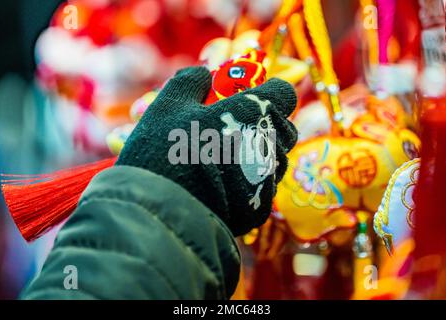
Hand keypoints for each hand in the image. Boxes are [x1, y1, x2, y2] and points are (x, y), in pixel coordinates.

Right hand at [116, 66, 297, 235]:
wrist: (161, 212)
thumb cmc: (165, 150)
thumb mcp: (169, 104)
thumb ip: (190, 80)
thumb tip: (204, 74)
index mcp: (254, 112)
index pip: (284, 92)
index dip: (268, 92)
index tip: (248, 97)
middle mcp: (270, 144)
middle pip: (284, 128)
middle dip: (265, 123)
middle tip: (234, 128)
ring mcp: (268, 179)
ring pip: (276, 158)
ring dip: (259, 153)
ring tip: (226, 159)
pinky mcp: (260, 208)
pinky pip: (264, 187)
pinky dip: (250, 182)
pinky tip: (223, 186)